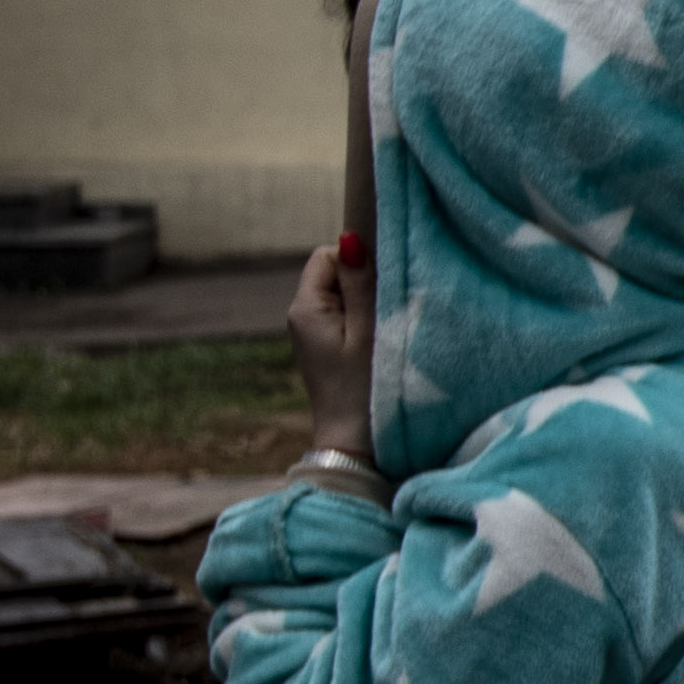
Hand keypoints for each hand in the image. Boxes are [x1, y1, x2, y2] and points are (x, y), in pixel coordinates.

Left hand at [286, 240, 375, 457]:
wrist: (356, 446)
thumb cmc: (366, 388)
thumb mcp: (368, 330)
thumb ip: (360, 283)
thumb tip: (350, 238)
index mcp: (304, 308)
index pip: (328, 255)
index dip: (357, 263)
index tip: (379, 291)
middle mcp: (300, 317)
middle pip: (334, 272)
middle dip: (361, 283)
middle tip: (383, 315)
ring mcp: (311, 334)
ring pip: (341, 294)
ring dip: (364, 304)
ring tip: (380, 334)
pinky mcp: (323, 348)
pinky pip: (342, 316)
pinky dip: (361, 322)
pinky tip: (375, 346)